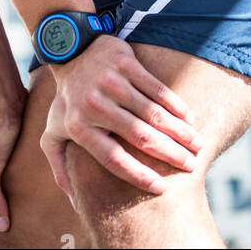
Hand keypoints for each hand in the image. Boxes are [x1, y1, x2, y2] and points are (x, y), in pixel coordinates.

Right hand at [0, 97, 26, 233]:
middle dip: (4, 205)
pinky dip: (17, 174)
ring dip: (12, 189)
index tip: (14, 229)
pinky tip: (28, 177)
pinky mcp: (0, 141)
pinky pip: (8, 165)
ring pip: (0, 178)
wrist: (2, 100)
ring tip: (29, 201)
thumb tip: (1, 225)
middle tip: (23, 218)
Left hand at [40, 35, 204, 201]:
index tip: (162, 188)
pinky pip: (157, 89)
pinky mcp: (125, 63)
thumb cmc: (67, 99)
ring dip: (180, 132)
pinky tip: (189, 118)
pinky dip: (176, 106)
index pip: (113, 159)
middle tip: (191, 165)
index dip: (139, 175)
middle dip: (171, 154)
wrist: (69, 48)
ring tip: (197, 145)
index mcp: (78, 127)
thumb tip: (73, 201)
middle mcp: (94, 104)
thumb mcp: (53, 131)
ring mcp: (110, 81)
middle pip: (140, 137)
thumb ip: (59, 166)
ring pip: (154, 113)